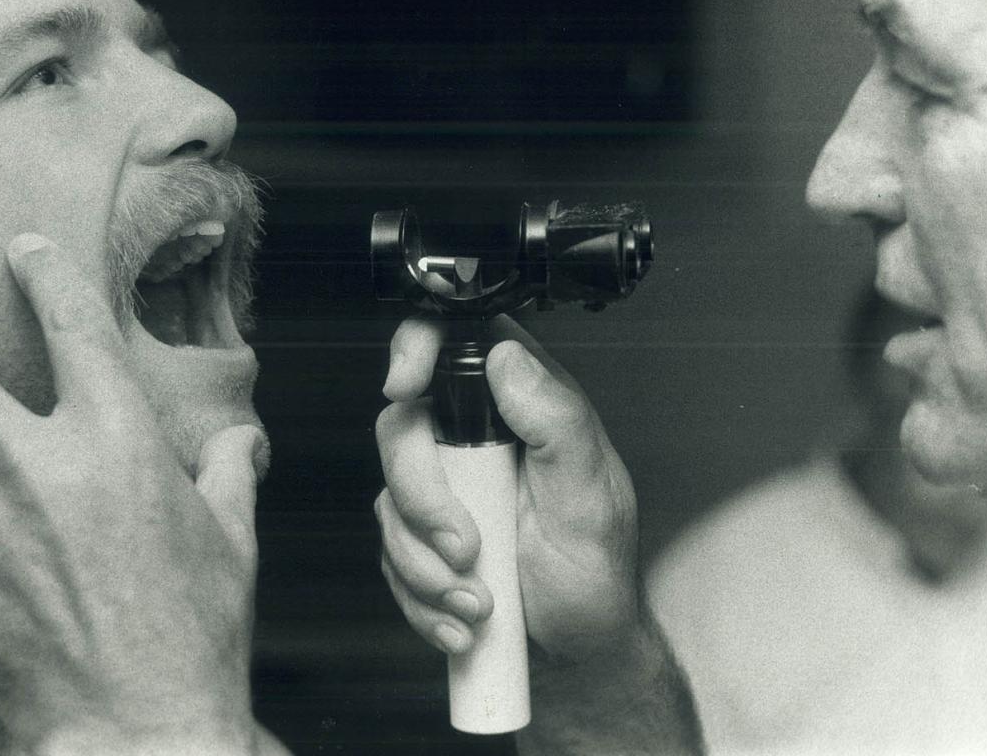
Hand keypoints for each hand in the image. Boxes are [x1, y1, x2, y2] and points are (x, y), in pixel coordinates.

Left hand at [0, 232, 265, 755]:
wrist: (137, 727)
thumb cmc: (192, 635)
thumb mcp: (231, 541)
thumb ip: (226, 476)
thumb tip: (239, 447)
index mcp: (118, 439)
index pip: (69, 323)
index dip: (42, 275)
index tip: (24, 253)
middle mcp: (43, 466)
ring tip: (43, 562)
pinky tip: (17, 597)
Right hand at [374, 314, 640, 663]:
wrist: (579, 645)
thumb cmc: (597, 569)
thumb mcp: (591, 494)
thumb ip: (556, 419)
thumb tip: (508, 357)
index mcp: (520, 406)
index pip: (454, 342)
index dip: (416, 347)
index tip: (405, 386)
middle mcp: (474, 438)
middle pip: (401, 430)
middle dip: (423, 500)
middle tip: (467, 548)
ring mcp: (443, 486)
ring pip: (388, 500)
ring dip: (426, 564)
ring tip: (480, 598)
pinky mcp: (421, 533)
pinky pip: (389, 553)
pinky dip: (421, 594)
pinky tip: (462, 614)